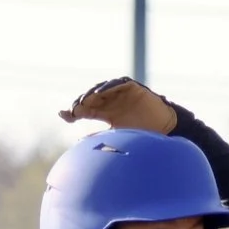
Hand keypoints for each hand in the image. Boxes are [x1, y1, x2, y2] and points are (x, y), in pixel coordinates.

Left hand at [59, 77, 179, 134]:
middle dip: (80, 103)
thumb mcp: (117, 137)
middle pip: (90, 98)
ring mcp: (121, 93)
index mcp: (105, 112)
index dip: (73, 112)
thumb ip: (101, 137)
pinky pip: (118, 83)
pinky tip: (98, 94)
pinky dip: (107, 87)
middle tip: (73, 110)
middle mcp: (110, 101)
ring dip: (91, 94)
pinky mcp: (132, 87)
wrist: (164, 129)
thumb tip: (80, 144)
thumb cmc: (142, 135)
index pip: (85, 109)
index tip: (64, 115)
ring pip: (102, 90)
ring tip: (83, 101)